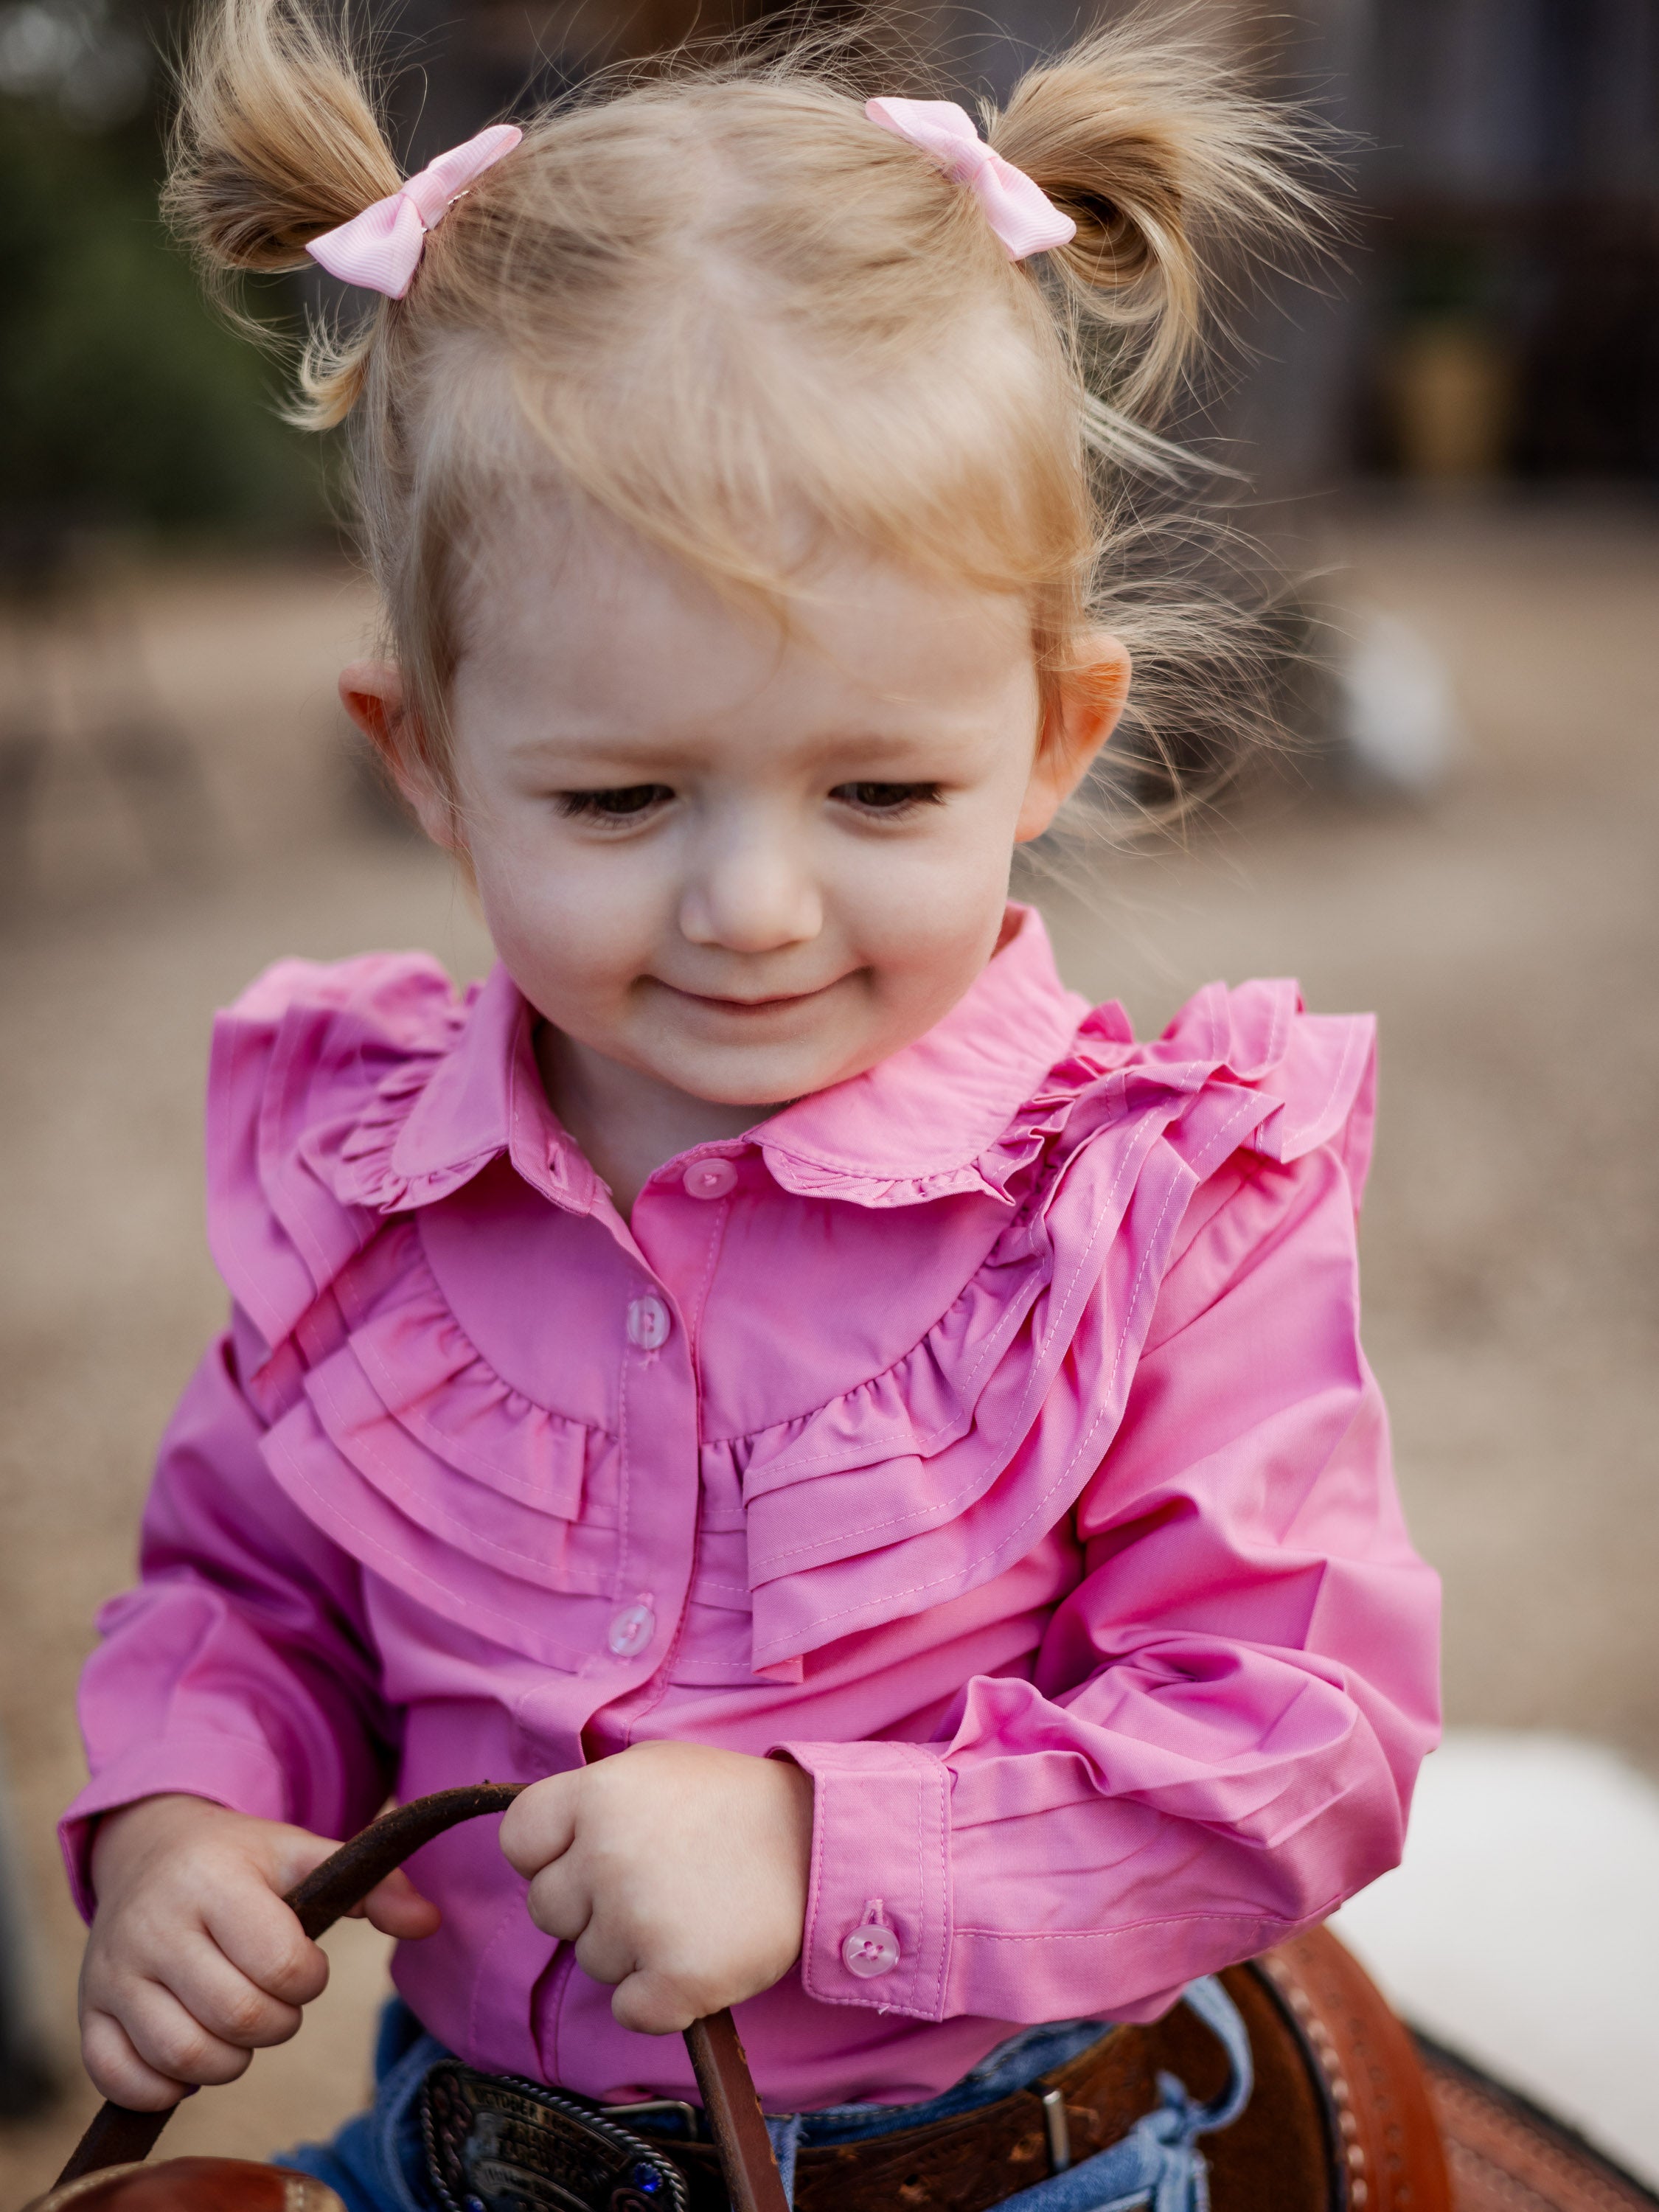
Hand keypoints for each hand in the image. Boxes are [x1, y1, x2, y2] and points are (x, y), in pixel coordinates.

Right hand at [80, 1793, 439, 2109]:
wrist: (149, 1850)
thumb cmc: (239, 1861)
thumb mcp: (304, 1854)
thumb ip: (373, 1885)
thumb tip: (429, 1923)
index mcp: (212, 1881)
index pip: (279, 1965)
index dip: (308, 1979)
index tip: (303, 1964)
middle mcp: (154, 1926)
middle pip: (238, 2019)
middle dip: (276, 2022)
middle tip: (274, 1998)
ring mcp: (113, 1973)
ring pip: (186, 2058)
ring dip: (230, 2058)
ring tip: (237, 2020)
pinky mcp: (88, 2012)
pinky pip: (125, 2080)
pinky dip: (166, 2083)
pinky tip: (190, 2045)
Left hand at [501, 1743, 813, 2034]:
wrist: (819, 1843)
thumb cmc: (733, 1805)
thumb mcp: (654, 1769)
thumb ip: (593, 1801)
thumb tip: (546, 1846)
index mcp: (597, 1793)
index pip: (519, 1840)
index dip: (549, 1856)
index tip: (587, 1858)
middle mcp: (606, 1854)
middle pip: (550, 1909)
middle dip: (591, 1907)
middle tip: (655, 1886)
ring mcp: (638, 1919)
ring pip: (592, 1961)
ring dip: (632, 1950)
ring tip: (689, 1911)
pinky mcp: (674, 1980)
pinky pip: (630, 2012)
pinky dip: (660, 1999)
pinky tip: (696, 1958)